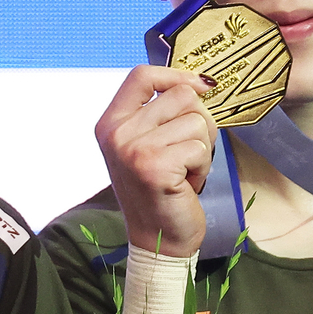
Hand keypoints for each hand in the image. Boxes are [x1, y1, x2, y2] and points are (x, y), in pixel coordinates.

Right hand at [95, 65, 218, 256]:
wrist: (157, 238)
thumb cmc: (158, 189)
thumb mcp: (146, 143)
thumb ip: (160, 113)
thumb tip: (200, 83)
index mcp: (110, 122)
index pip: (141, 75)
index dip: (175, 75)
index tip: (200, 87)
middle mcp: (117, 133)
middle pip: (181, 96)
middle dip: (197, 123)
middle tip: (185, 153)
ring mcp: (133, 150)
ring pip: (196, 121)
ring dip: (201, 148)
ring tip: (183, 170)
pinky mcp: (155, 167)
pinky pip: (200, 148)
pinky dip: (202, 167)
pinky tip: (185, 183)